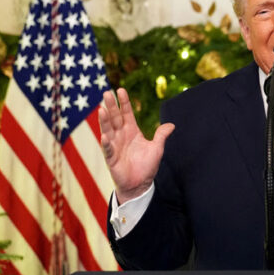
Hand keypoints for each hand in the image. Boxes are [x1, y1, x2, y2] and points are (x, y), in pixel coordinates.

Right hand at [99, 88, 174, 203]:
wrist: (140, 184)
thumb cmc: (146, 166)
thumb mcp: (157, 148)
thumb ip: (161, 135)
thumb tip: (172, 125)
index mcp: (132, 131)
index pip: (127, 113)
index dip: (124, 102)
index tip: (120, 90)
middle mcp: (121, 136)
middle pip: (115, 118)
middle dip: (111, 106)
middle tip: (107, 93)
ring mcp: (115, 146)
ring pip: (108, 130)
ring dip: (104, 120)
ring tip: (102, 109)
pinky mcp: (111, 158)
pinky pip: (108, 149)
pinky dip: (106, 143)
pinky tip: (105, 136)